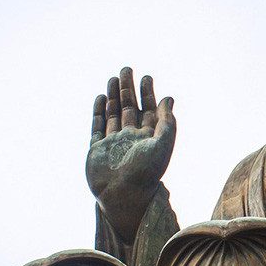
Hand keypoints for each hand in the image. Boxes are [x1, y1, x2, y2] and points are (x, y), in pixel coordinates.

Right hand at [87, 67, 175, 240]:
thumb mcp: (163, 144)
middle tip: (127, 69)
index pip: (148, 110)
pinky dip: (99, 111)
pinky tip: (101, 97)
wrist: (123, 196)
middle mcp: (130, 139)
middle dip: (128, 89)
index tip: (147, 76)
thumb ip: (167, 122)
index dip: (147, 93)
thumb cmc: (146, 173)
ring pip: (113, 114)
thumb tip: (169, 98)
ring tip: (113, 78)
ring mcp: (113, 143)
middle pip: (129, 108)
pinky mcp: (97, 150)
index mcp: (148, 138)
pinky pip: (98, 126)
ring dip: (114, 96)